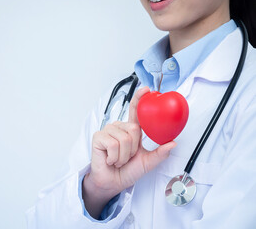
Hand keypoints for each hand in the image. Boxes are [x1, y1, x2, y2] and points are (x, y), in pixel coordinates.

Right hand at [82, 87, 176, 217]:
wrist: (112, 182)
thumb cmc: (127, 170)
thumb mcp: (147, 162)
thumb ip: (160, 153)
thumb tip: (173, 143)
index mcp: (130, 130)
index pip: (135, 110)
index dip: (140, 98)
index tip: (147, 89)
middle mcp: (119, 127)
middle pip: (134, 130)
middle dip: (133, 149)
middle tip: (126, 157)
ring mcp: (108, 131)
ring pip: (124, 139)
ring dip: (124, 155)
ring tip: (118, 159)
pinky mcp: (98, 137)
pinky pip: (114, 144)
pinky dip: (115, 157)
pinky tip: (110, 159)